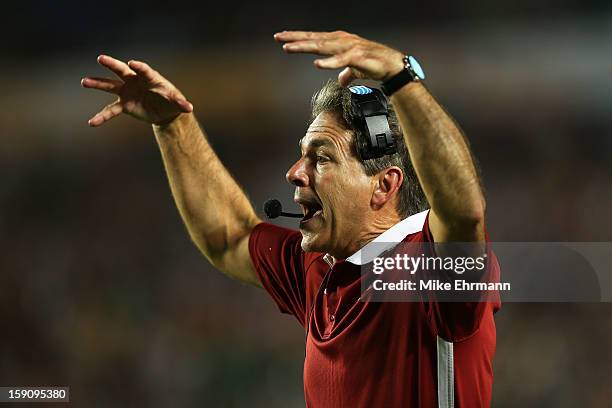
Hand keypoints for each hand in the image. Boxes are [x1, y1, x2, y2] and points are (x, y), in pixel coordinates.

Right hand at [81, 55, 192, 126]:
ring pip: (110, 86)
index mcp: (150, 77)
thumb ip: (181, 104)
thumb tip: (189, 108)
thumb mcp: (177, 103)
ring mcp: (127, 92)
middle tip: (101, 58)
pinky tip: (92, 122)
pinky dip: (102, 116)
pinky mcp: (124, 105)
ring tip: (84, 81)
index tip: (133, 63)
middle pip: (121, 70)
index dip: (139, 67)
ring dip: (97, 83)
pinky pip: (111, 110)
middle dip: (112, 64)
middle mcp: (135, 81)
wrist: (165, 111)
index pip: (143, 70)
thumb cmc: (171, 101)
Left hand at [274, 30, 404, 86]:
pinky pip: (340, 60)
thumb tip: (341, 81)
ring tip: (289, 48)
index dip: (298, 37)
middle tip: (278, 38)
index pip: (314, 38)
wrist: (392, 65)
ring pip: (323, 46)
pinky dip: (329, 63)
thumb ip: (345, 73)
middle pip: (314, 39)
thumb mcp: (355, 69)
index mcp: (338, 41)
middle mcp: (341, 41)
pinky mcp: (357, 57)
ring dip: (305, 47)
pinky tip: (318, 65)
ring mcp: (349, 47)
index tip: (282, 38)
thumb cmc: (373, 63)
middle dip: (295, 38)